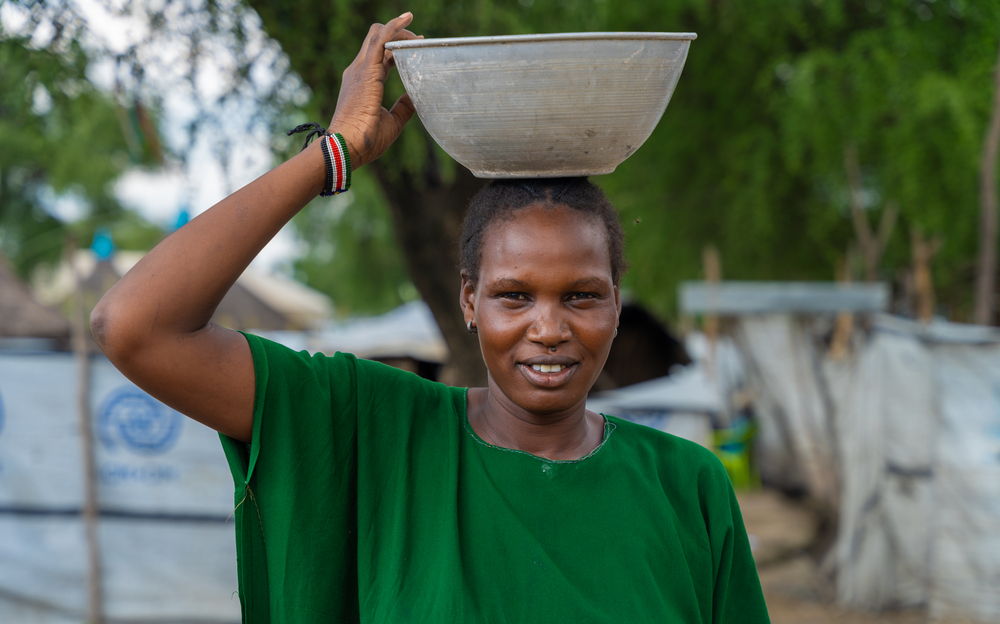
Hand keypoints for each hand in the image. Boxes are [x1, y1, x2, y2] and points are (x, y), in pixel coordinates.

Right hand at [329, 12, 419, 168]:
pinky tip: (407, 20)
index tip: (415, 46)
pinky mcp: (367, 70)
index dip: (396, 48)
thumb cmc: (366, 139)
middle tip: (420, 41)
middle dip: (399, 36)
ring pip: (379, 35)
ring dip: (400, 32)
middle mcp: (358, 71)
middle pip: (377, 40)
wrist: (347, 146)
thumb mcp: (392, 121)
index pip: (379, 55)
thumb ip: (403, 107)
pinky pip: (381, 39)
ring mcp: (361, 69)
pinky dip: (394, 27)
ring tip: (419, 36)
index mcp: (363, 82)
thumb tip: (416, 97)